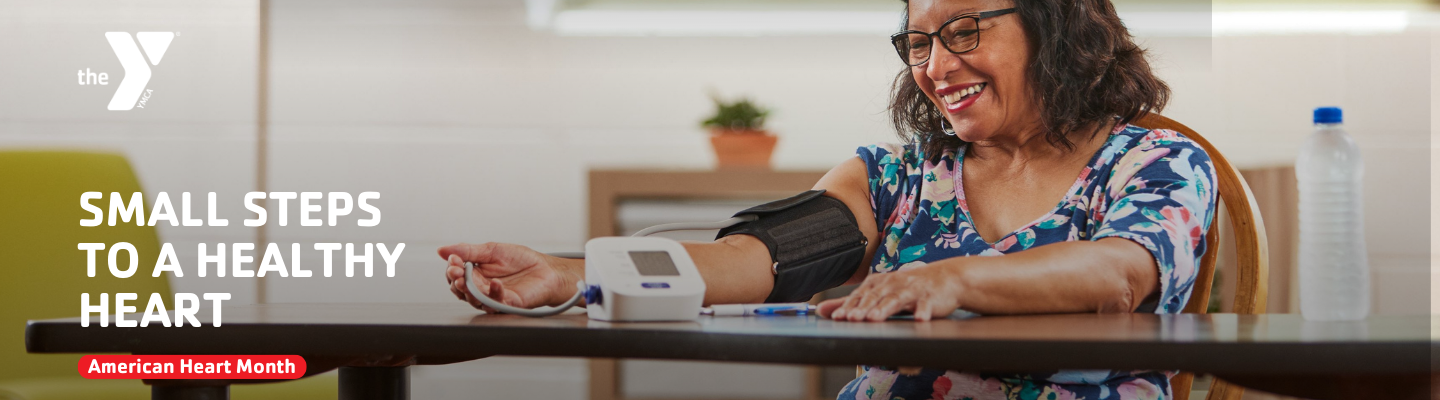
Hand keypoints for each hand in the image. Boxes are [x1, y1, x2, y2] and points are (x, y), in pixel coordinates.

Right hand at [440, 242, 580, 312]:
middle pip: (461, 290)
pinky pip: (497, 303)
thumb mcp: (491, 250)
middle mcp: (481, 289)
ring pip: (475, 300)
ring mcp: (494, 298)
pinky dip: (494, 293)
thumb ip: (468, 251)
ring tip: (466, 280)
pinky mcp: (508, 305)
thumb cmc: (521, 260)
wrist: (546, 269)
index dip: (452, 270)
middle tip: (456, 272)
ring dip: (469, 291)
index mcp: (476, 275)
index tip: (453, 261)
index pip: (456, 275)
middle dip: (456, 281)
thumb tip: (442, 250)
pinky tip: (495, 283)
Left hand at [817, 264, 962, 321]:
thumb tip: (821, 310)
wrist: (945, 278)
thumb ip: (852, 303)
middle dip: (863, 308)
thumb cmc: (909, 288)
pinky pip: (925, 305)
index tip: (837, 317)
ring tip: (875, 319)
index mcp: (879, 283)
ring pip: (896, 299)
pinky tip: (919, 319)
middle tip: (852, 319)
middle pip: (875, 297)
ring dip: (885, 308)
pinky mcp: (930, 296)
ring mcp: (912, 289)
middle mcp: (893, 283)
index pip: (860, 295)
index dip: (848, 306)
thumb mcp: (880, 292)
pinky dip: (922, 311)